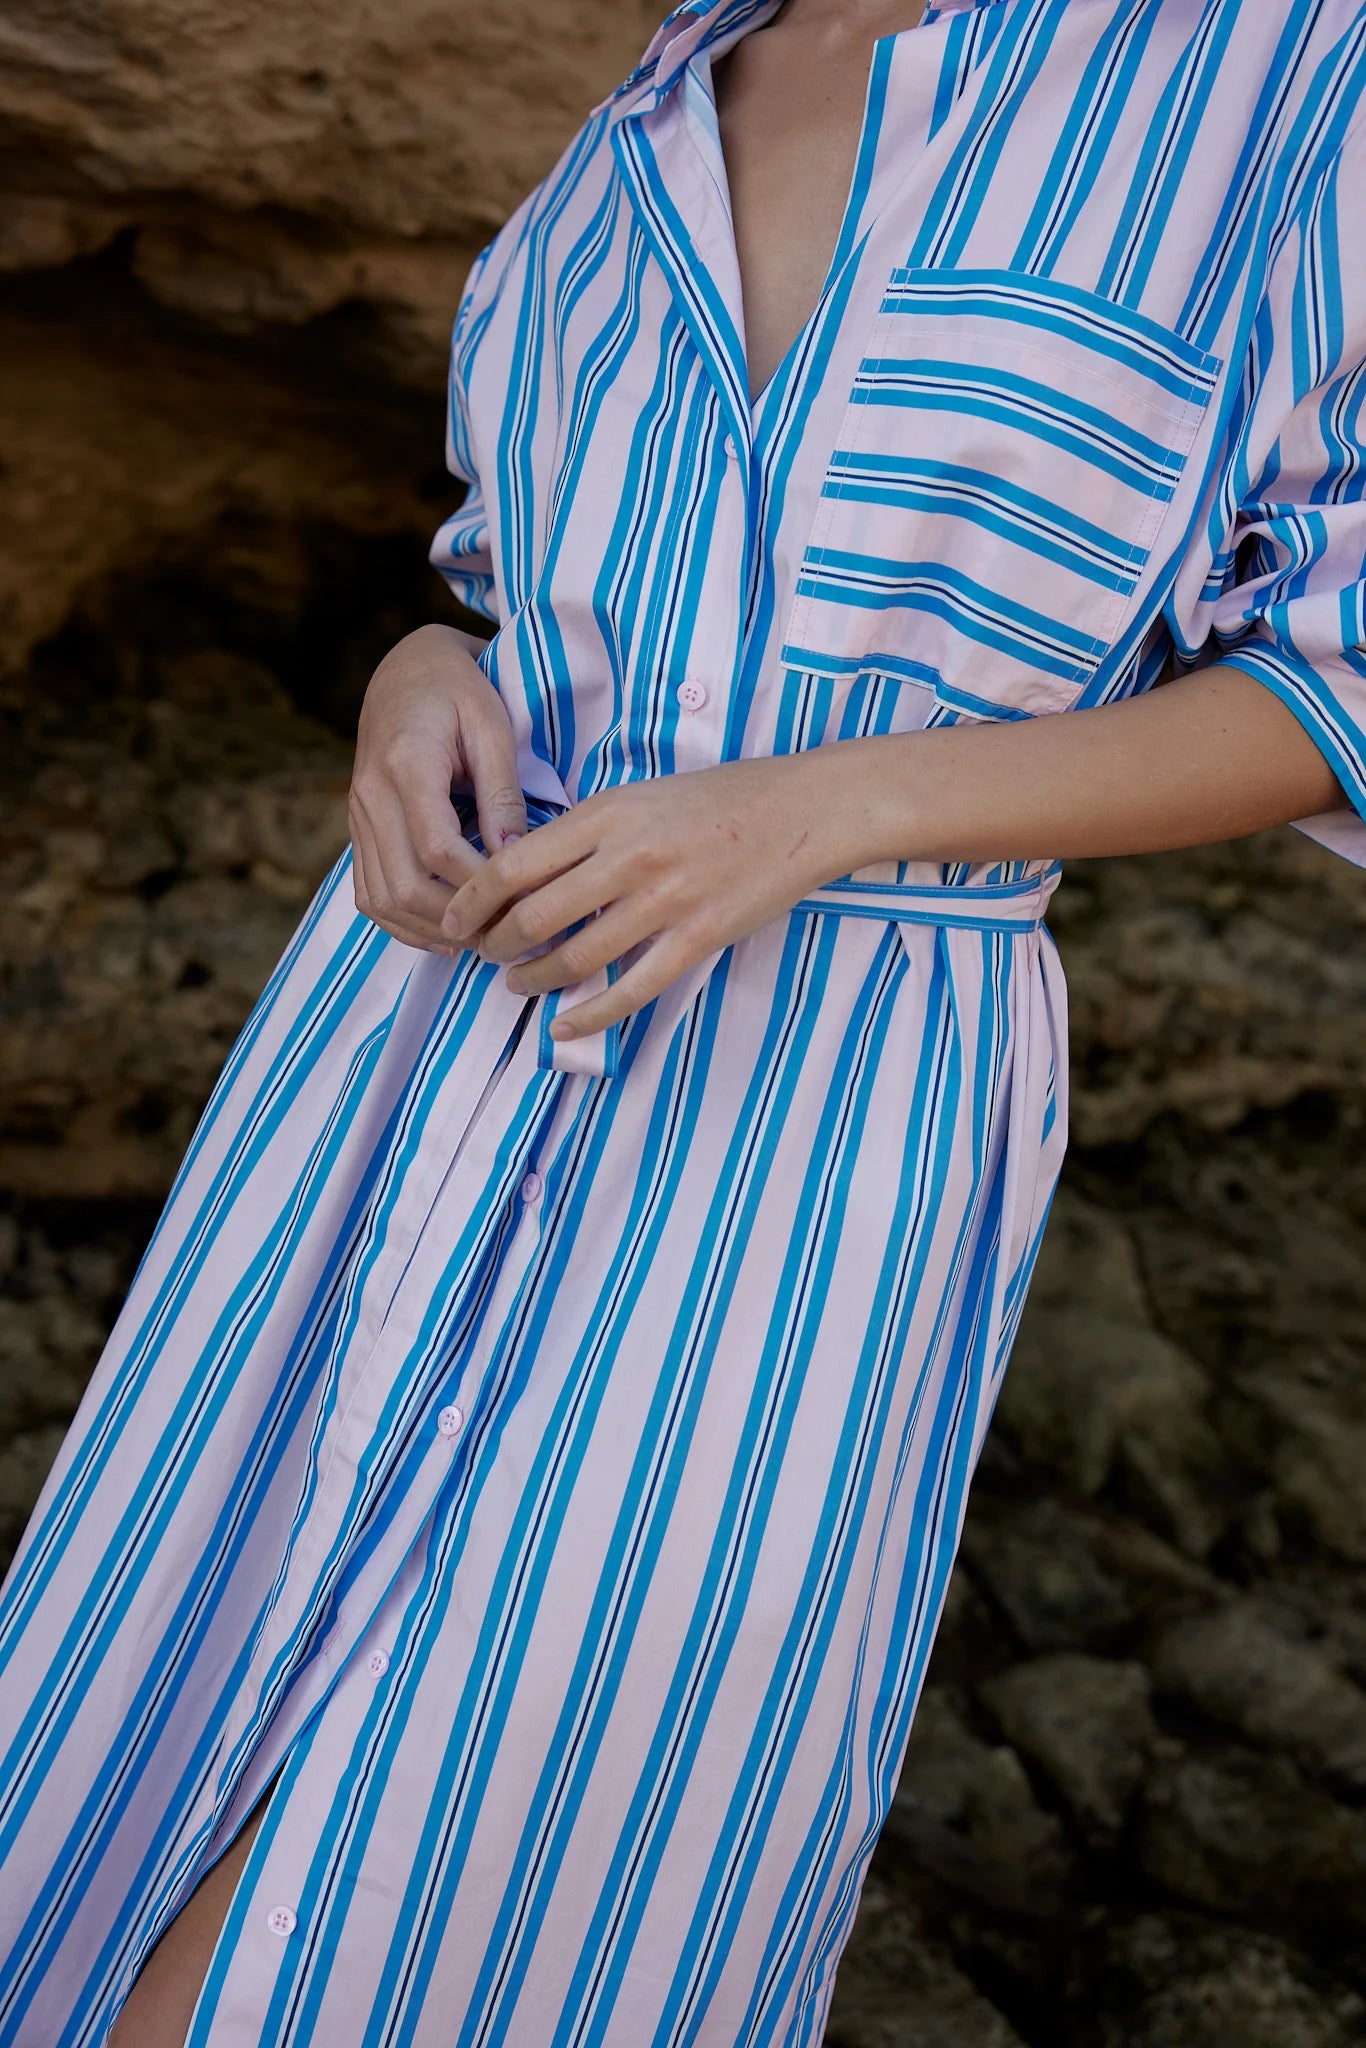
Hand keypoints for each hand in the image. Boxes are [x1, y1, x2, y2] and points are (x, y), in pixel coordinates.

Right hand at [349, 622, 527, 951]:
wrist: (406, 670)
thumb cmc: (459, 692)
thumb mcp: (493, 728)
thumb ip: (502, 794)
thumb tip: (515, 860)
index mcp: (406, 764)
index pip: (437, 848)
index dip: (478, 886)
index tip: (522, 902)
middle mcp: (370, 795)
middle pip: (405, 884)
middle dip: (458, 919)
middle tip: (508, 935)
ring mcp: (357, 816)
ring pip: (382, 898)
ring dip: (431, 930)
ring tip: (482, 941)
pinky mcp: (357, 830)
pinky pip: (369, 893)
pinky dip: (403, 923)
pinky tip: (444, 934)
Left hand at [439, 751, 870, 1039]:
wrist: (807, 809)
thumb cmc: (724, 797)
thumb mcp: (642, 793)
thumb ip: (588, 830)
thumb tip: (526, 870)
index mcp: (609, 813)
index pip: (513, 864)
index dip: (472, 900)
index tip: (456, 918)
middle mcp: (630, 857)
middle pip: (533, 916)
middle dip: (493, 944)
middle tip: (482, 954)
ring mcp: (666, 902)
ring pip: (575, 957)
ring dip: (533, 978)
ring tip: (516, 983)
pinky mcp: (699, 939)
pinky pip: (630, 989)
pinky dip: (588, 1014)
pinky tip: (562, 1023)